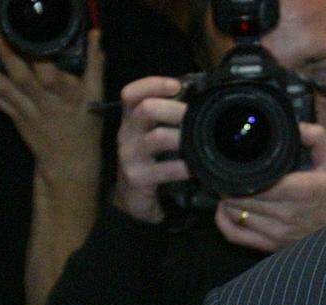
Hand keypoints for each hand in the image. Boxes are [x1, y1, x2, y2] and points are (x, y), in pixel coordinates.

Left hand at [0, 28, 105, 181]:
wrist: (68, 163)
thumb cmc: (85, 126)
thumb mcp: (97, 96)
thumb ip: (96, 63)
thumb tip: (95, 32)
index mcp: (65, 94)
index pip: (50, 73)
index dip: (39, 56)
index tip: (29, 33)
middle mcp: (42, 101)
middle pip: (22, 76)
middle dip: (6, 54)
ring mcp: (24, 109)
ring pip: (2, 88)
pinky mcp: (12, 114)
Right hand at [111, 76, 190, 223]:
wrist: (132, 199)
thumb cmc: (149, 161)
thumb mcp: (151, 135)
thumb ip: (166, 118)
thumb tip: (198, 97)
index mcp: (130, 120)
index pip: (131, 93)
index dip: (152, 84)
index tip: (176, 85)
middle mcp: (126, 134)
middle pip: (146, 110)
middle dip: (175, 109)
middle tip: (195, 115)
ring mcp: (130, 156)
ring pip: (157, 137)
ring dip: (182, 137)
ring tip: (199, 140)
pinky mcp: (137, 177)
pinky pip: (164, 169)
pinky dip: (183, 167)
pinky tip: (194, 167)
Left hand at [215, 123, 325, 252]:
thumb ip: (317, 138)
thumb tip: (297, 126)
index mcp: (299, 190)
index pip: (255, 182)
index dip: (240, 172)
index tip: (238, 163)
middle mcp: (286, 213)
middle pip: (240, 197)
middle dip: (231, 184)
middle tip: (232, 174)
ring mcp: (277, 233)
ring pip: (234, 213)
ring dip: (228, 200)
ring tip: (232, 188)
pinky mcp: (270, 245)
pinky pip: (235, 235)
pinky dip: (223, 221)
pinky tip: (226, 210)